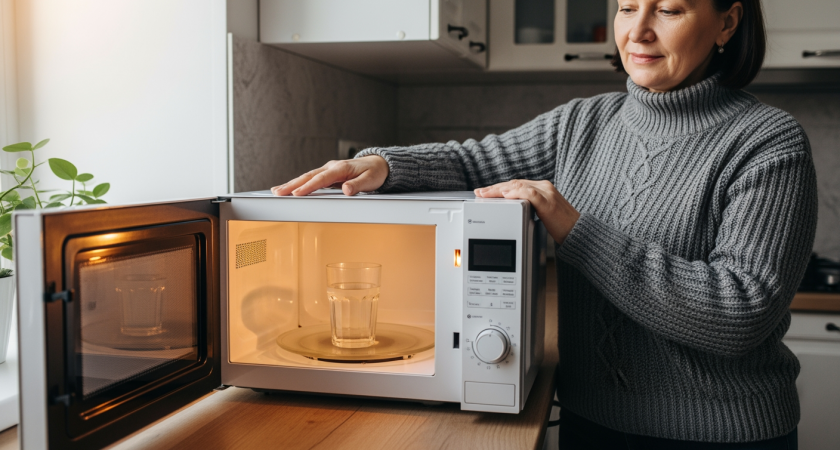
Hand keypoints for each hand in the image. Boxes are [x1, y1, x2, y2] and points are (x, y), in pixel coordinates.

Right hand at [271, 155, 388, 196]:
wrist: (379, 164)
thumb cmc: (374, 173)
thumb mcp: (370, 181)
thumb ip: (358, 186)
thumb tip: (347, 190)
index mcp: (341, 168)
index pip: (322, 179)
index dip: (308, 186)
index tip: (297, 193)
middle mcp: (332, 167)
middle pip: (309, 176)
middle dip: (292, 184)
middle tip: (278, 192)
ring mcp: (329, 170)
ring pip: (307, 176)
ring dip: (292, 183)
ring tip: (277, 190)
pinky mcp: (328, 174)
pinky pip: (311, 178)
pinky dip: (299, 183)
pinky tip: (289, 189)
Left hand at [474, 180, 579, 244]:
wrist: (579, 232)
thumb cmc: (560, 225)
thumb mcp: (541, 213)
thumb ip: (529, 207)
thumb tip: (511, 207)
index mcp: (542, 188)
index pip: (516, 184)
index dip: (498, 187)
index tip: (484, 192)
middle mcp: (544, 187)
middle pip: (514, 183)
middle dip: (494, 188)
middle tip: (479, 193)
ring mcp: (547, 193)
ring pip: (519, 186)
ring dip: (500, 190)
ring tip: (486, 194)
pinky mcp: (549, 202)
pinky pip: (530, 194)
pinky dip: (516, 193)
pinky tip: (506, 195)